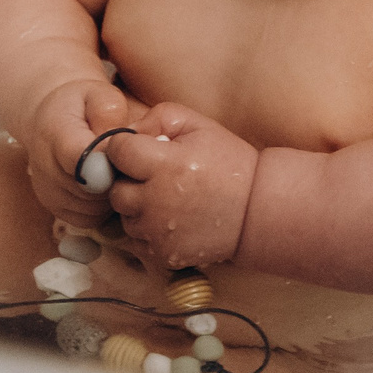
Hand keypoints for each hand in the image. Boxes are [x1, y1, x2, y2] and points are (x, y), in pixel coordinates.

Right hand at [22, 77, 146, 229]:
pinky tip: (106, 186)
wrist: (51, 118)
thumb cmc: (81, 104)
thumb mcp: (98, 92)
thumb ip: (109, 110)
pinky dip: (104, 208)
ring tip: (116, 171)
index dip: (108, 163)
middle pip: (90, 189)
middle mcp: (45, 167)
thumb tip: (114, 140)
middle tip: (126, 162)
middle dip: (116, 179)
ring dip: (112, 195)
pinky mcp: (55, 209)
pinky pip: (89, 219)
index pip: (79, 159)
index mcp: (55, 132)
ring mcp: (48, 192)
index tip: (123, 155)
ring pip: (93, 208)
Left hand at [104, 101, 258, 268]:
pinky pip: (137, 241)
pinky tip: (172, 220)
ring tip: (167, 200)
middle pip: (115, 189)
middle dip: (130, 180)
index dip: (126, 147)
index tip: (142, 149)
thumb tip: (128, 132)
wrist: (257, 210)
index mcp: (165, 165)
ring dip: (138, 207)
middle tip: (155, 177)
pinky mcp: (162, 254)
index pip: (116, 151)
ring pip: (125, 217)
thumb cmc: (229, 162)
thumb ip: (159, 117)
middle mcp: (156, 201)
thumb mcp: (199, 126)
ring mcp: (158, 232)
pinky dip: (148, 231)